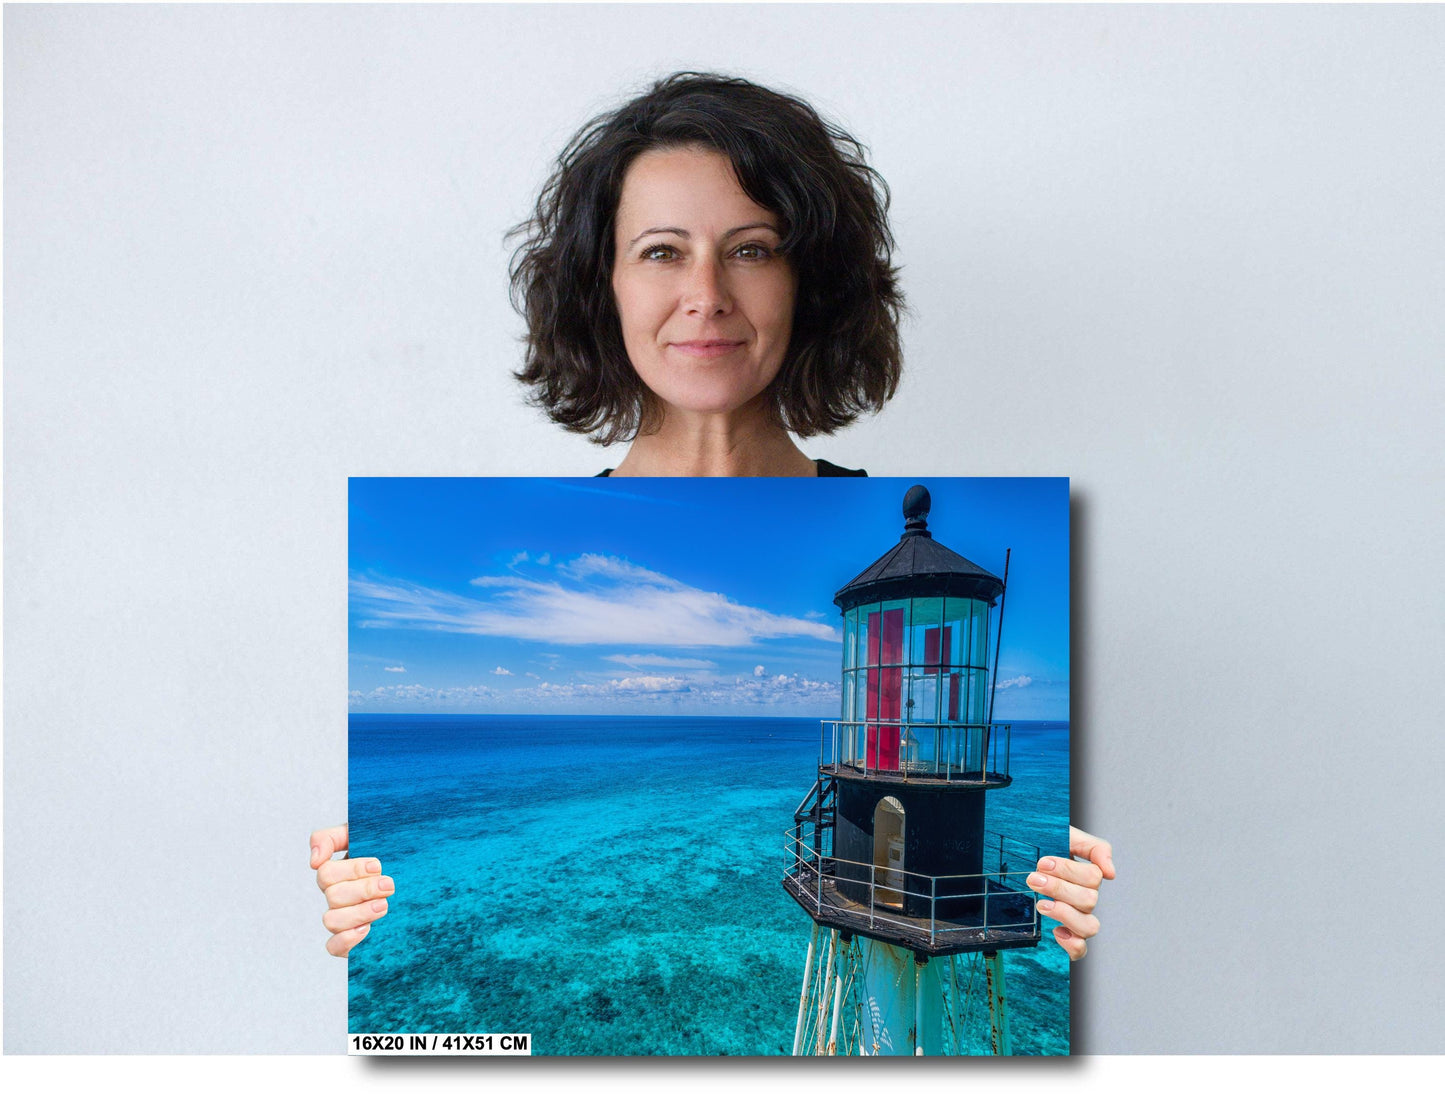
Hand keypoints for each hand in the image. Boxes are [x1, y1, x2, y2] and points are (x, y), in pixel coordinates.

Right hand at [310, 824, 394, 956]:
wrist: (424, 878)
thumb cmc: (392, 853)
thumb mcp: (366, 835)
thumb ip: (332, 837)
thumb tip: (314, 861)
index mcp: (338, 872)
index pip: (326, 871)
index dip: (351, 870)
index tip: (378, 865)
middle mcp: (337, 896)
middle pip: (332, 895)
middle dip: (364, 889)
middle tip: (389, 885)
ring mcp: (343, 919)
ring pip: (331, 920)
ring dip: (359, 912)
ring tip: (384, 905)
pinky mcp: (350, 941)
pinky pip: (333, 947)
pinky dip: (347, 939)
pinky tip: (367, 929)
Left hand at [1029, 826, 1114, 961]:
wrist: (1018, 852)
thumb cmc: (1043, 846)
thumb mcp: (1067, 835)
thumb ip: (1094, 847)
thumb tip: (1111, 873)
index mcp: (1087, 875)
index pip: (1093, 877)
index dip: (1068, 870)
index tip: (1042, 862)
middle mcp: (1085, 898)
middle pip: (1089, 900)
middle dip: (1058, 889)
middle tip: (1033, 879)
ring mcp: (1077, 917)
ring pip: (1089, 927)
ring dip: (1064, 914)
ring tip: (1040, 904)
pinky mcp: (1066, 935)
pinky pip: (1080, 950)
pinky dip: (1072, 945)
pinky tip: (1056, 931)